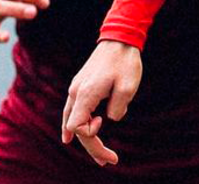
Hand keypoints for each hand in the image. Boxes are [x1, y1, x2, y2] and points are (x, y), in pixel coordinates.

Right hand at [61, 40, 142, 165]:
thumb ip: (118, 109)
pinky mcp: (81, 85)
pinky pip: (73, 111)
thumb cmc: (125, 62)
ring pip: (72, 120)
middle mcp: (76, 92)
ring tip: (97, 155)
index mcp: (85, 94)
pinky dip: (75, 125)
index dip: (93, 140)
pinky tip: (71, 136)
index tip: (108, 135)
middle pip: (75, 128)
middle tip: (109, 161)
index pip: (78, 128)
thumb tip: (109, 118)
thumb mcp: (128, 88)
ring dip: (83, 138)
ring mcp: (76, 88)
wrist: (119, 37)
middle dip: (92, 147)